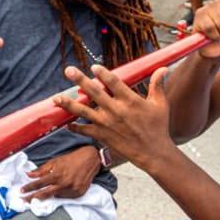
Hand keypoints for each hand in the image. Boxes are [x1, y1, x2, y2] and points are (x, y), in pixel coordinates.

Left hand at [20, 146, 100, 201]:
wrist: (90, 160)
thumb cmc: (71, 159)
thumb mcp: (54, 161)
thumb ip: (41, 170)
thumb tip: (28, 174)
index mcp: (57, 175)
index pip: (39, 184)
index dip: (29, 188)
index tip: (21, 191)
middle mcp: (64, 184)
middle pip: (44, 194)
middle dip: (32, 198)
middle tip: (24, 200)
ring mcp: (71, 190)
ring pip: (55, 197)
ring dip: (49, 195)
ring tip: (46, 191)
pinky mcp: (78, 194)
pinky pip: (65, 197)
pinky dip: (61, 194)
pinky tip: (61, 188)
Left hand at [55, 65, 177, 172]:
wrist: (153, 153)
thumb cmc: (157, 127)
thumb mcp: (160, 105)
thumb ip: (157, 85)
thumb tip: (163, 68)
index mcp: (130, 101)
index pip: (114, 83)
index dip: (103, 74)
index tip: (94, 66)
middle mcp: (116, 111)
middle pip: (94, 93)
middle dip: (80, 81)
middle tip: (69, 70)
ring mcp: (107, 124)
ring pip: (84, 112)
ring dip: (69, 104)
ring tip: (56, 97)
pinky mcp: (102, 136)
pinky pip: (84, 130)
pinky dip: (74, 127)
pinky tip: (66, 123)